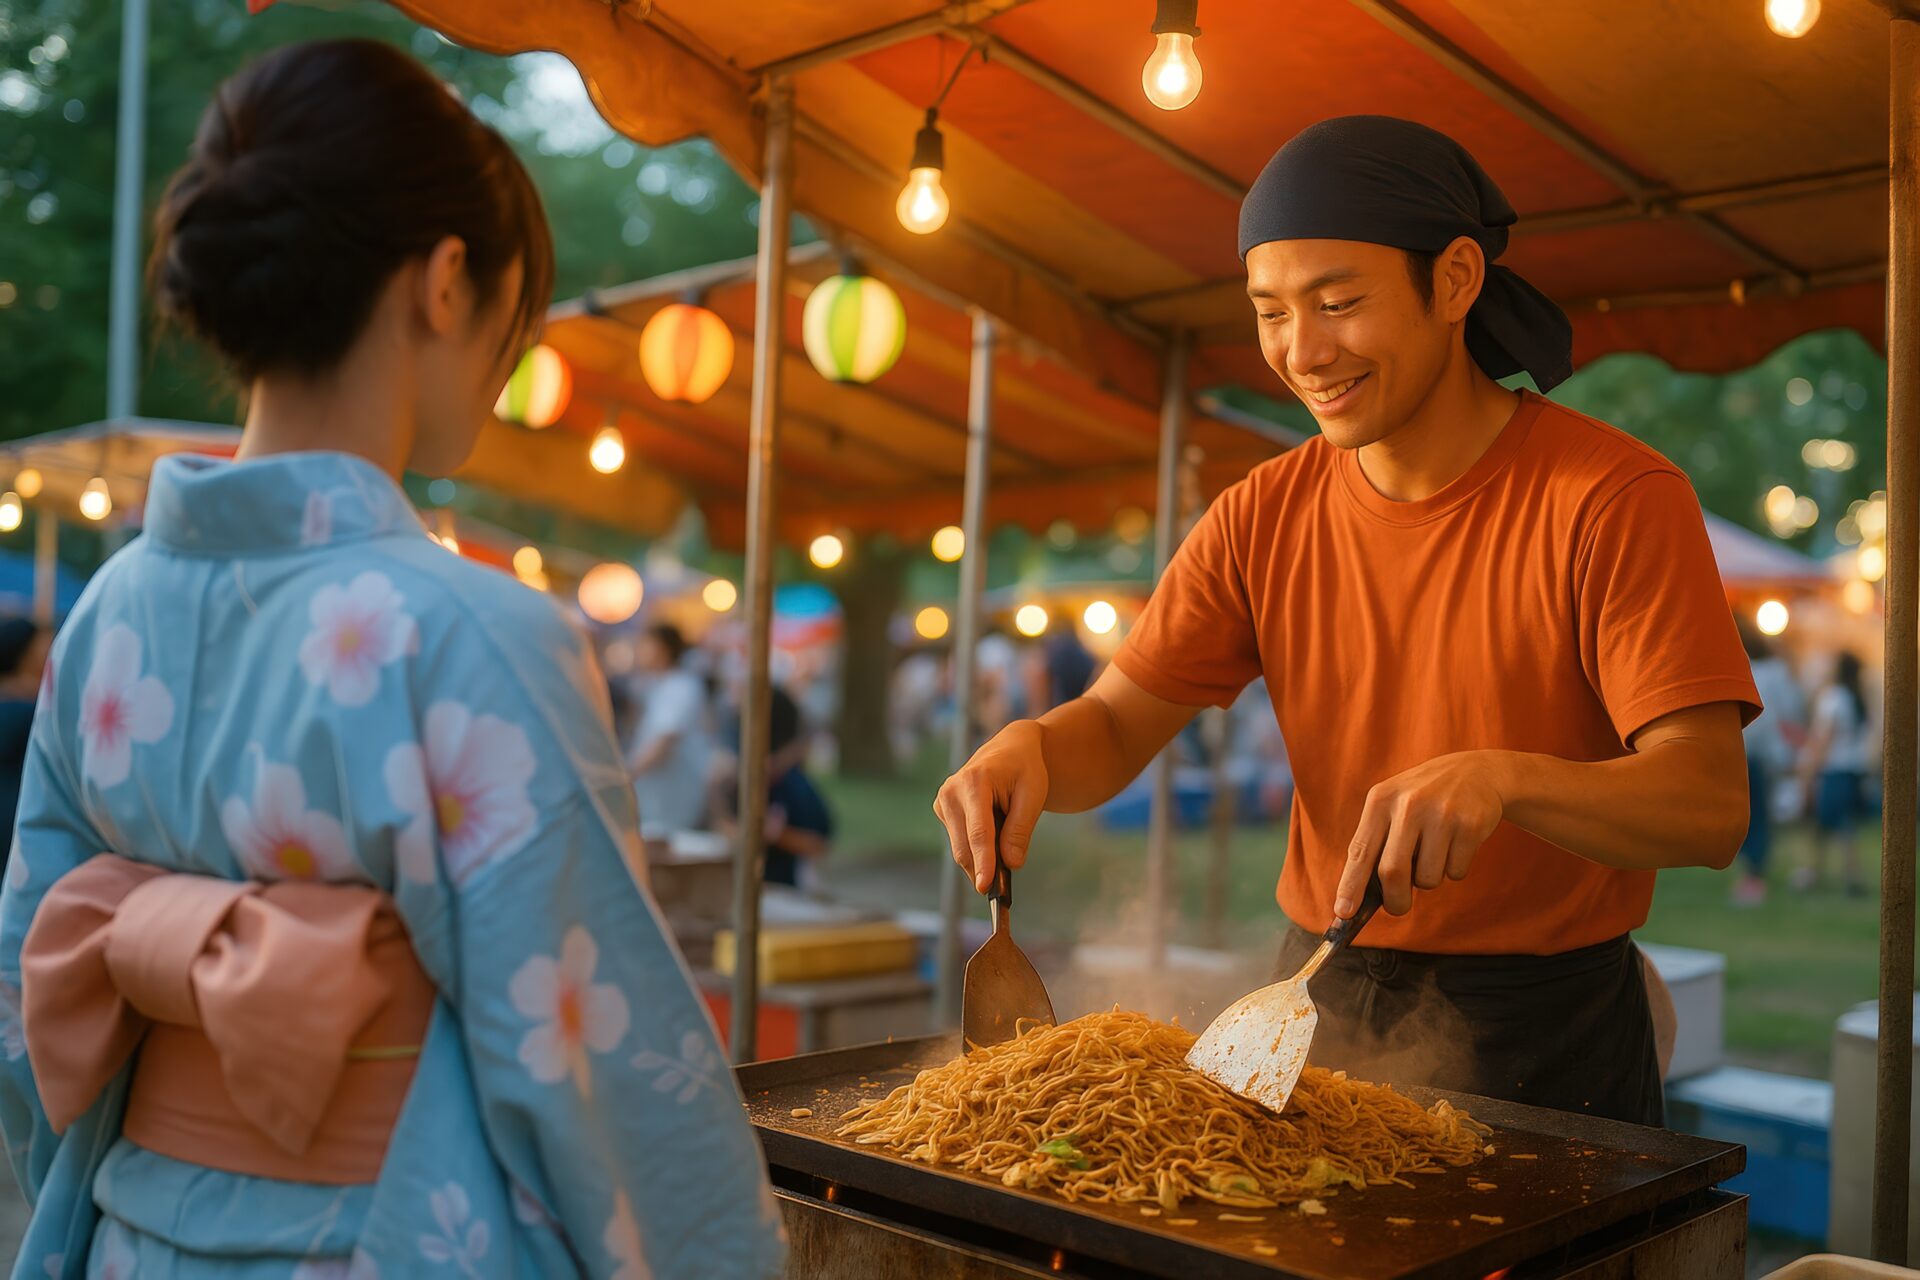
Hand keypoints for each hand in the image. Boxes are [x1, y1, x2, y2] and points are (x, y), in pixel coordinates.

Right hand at [934, 719, 1048, 893]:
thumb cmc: (1025, 769)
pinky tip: (993, 846)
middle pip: (965, 846)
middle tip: (1002, 895)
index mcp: (974, 781)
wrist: (1011, 749)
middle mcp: (951, 791)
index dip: (983, 862)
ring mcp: (943, 801)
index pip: (979, 831)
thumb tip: (1011, 864)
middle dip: (983, 870)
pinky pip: (960, 843)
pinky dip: (976, 852)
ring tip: (1004, 863)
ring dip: (981, 862)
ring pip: (960, 849)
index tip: (985, 887)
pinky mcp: (943, 810)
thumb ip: (1020, 829)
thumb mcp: (1033, 795)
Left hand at [1338, 751, 1508, 917]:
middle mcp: (1409, 804)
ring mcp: (1442, 813)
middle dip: (1394, 900)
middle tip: (1398, 907)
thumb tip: (1359, 898)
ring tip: (1435, 853)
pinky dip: (1454, 869)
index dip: (1351, 885)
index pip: (1360, 851)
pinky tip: (1457, 844)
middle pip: (1392, 872)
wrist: (1476, 772)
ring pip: (1428, 879)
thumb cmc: (1424, 801)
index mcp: (1381, 800)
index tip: (1343, 913)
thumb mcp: (1394, 806)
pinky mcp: (1471, 824)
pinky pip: (1456, 872)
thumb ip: (1376, 844)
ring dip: (1429, 879)